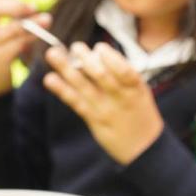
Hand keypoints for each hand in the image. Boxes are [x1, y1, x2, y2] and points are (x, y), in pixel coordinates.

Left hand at [43, 42, 163, 165]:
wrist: (144, 148)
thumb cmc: (140, 113)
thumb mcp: (140, 91)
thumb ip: (122, 74)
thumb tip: (96, 53)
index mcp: (135, 88)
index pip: (124, 70)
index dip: (110, 57)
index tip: (99, 47)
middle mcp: (121, 98)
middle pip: (101, 76)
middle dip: (85, 58)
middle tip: (75, 47)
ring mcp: (106, 110)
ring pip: (85, 87)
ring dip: (67, 69)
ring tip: (53, 54)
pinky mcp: (94, 120)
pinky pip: (76, 103)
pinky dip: (62, 90)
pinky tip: (50, 79)